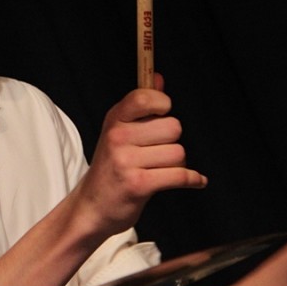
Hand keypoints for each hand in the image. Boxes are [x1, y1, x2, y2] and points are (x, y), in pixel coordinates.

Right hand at [72, 73, 206, 235]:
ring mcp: (126, 161)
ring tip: (159, 170)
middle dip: (172, 141)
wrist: (91, 208)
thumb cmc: (110, 168)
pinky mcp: (138, 184)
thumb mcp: (119, 132)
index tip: (162, 114)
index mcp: (115, 120)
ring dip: (176, 164)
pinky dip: (192, 179)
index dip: (162, 104)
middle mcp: (118, 138)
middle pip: (172, 127)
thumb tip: (158, 77)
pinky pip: (180, 175)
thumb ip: (140, 105)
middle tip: (157, 152)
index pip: (144, 97)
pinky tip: (195, 180)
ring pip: (178, 153)